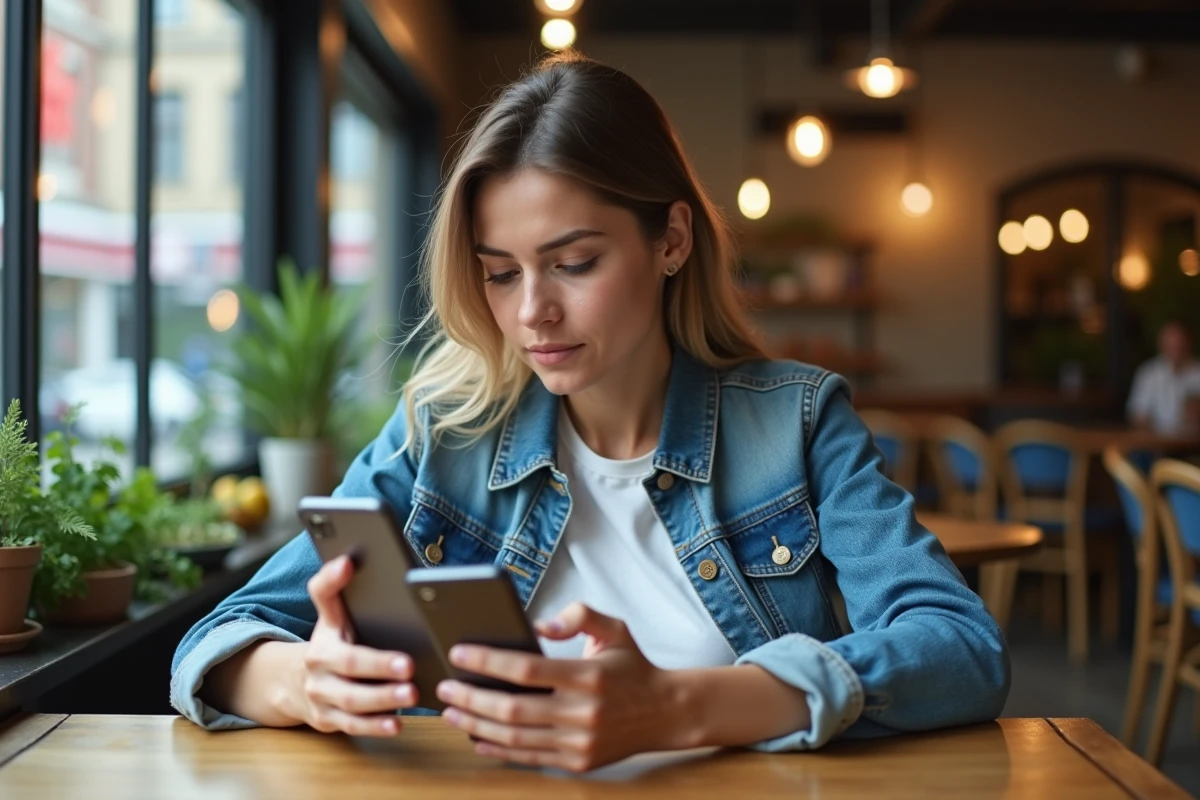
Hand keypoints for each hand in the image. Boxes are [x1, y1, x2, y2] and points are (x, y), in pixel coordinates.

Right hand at [291, 555, 418, 735]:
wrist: (291, 684)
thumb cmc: (327, 645)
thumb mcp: (330, 617)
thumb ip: (333, 588)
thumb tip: (347, 561)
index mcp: (322, 636)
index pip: (326, 605)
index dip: (334, 584)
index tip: (350, 569)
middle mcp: (317, 666)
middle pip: (349, 666)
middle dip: (379, 667)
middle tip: (409, 666)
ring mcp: (321, 696)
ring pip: (352, 701)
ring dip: (382, 700)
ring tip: (411, 694)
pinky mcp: (327, 720)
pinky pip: (352, 725)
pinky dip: (374, 726)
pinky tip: (396, 723)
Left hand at [435, 602, 697, 771]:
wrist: (666, 712)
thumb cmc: (633, 667)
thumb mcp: (614, 628)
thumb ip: (579, 615)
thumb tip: (540, 624)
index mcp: (588, 675)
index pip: (526, 668)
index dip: (488, 660)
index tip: (459, 652)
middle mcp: (583, 712)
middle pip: (512, 707)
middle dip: (471, 696)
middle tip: (444, 686)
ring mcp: (580, 741)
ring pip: (515, 736)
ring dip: (476, 724)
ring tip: (451, 711)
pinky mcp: (579, 761)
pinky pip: (529, 757)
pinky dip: (498, 749)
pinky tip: (477, 737)